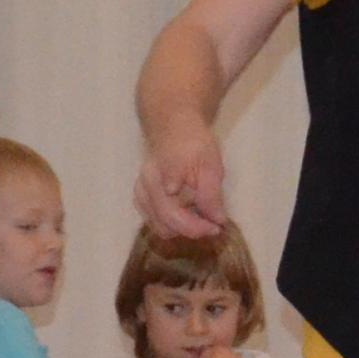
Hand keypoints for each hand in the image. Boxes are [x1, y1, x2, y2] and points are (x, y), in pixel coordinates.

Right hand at [136, 123, 229, 241]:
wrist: (174, 128)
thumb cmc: (194, 144)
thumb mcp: (210, 166)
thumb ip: (211, 195)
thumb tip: (217, 220)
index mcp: (161, 178)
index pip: (175, 216)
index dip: (199, 227)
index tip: (218, 226)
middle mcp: (145, 188)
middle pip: (166, 225)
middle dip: (192, 230)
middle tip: (214, 225)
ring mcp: (140, 194)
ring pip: (160, 227)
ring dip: (182, 229)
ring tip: (201, 217)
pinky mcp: (140, 199)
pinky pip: (155, 221)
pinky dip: (173, 224)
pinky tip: (188, 213)